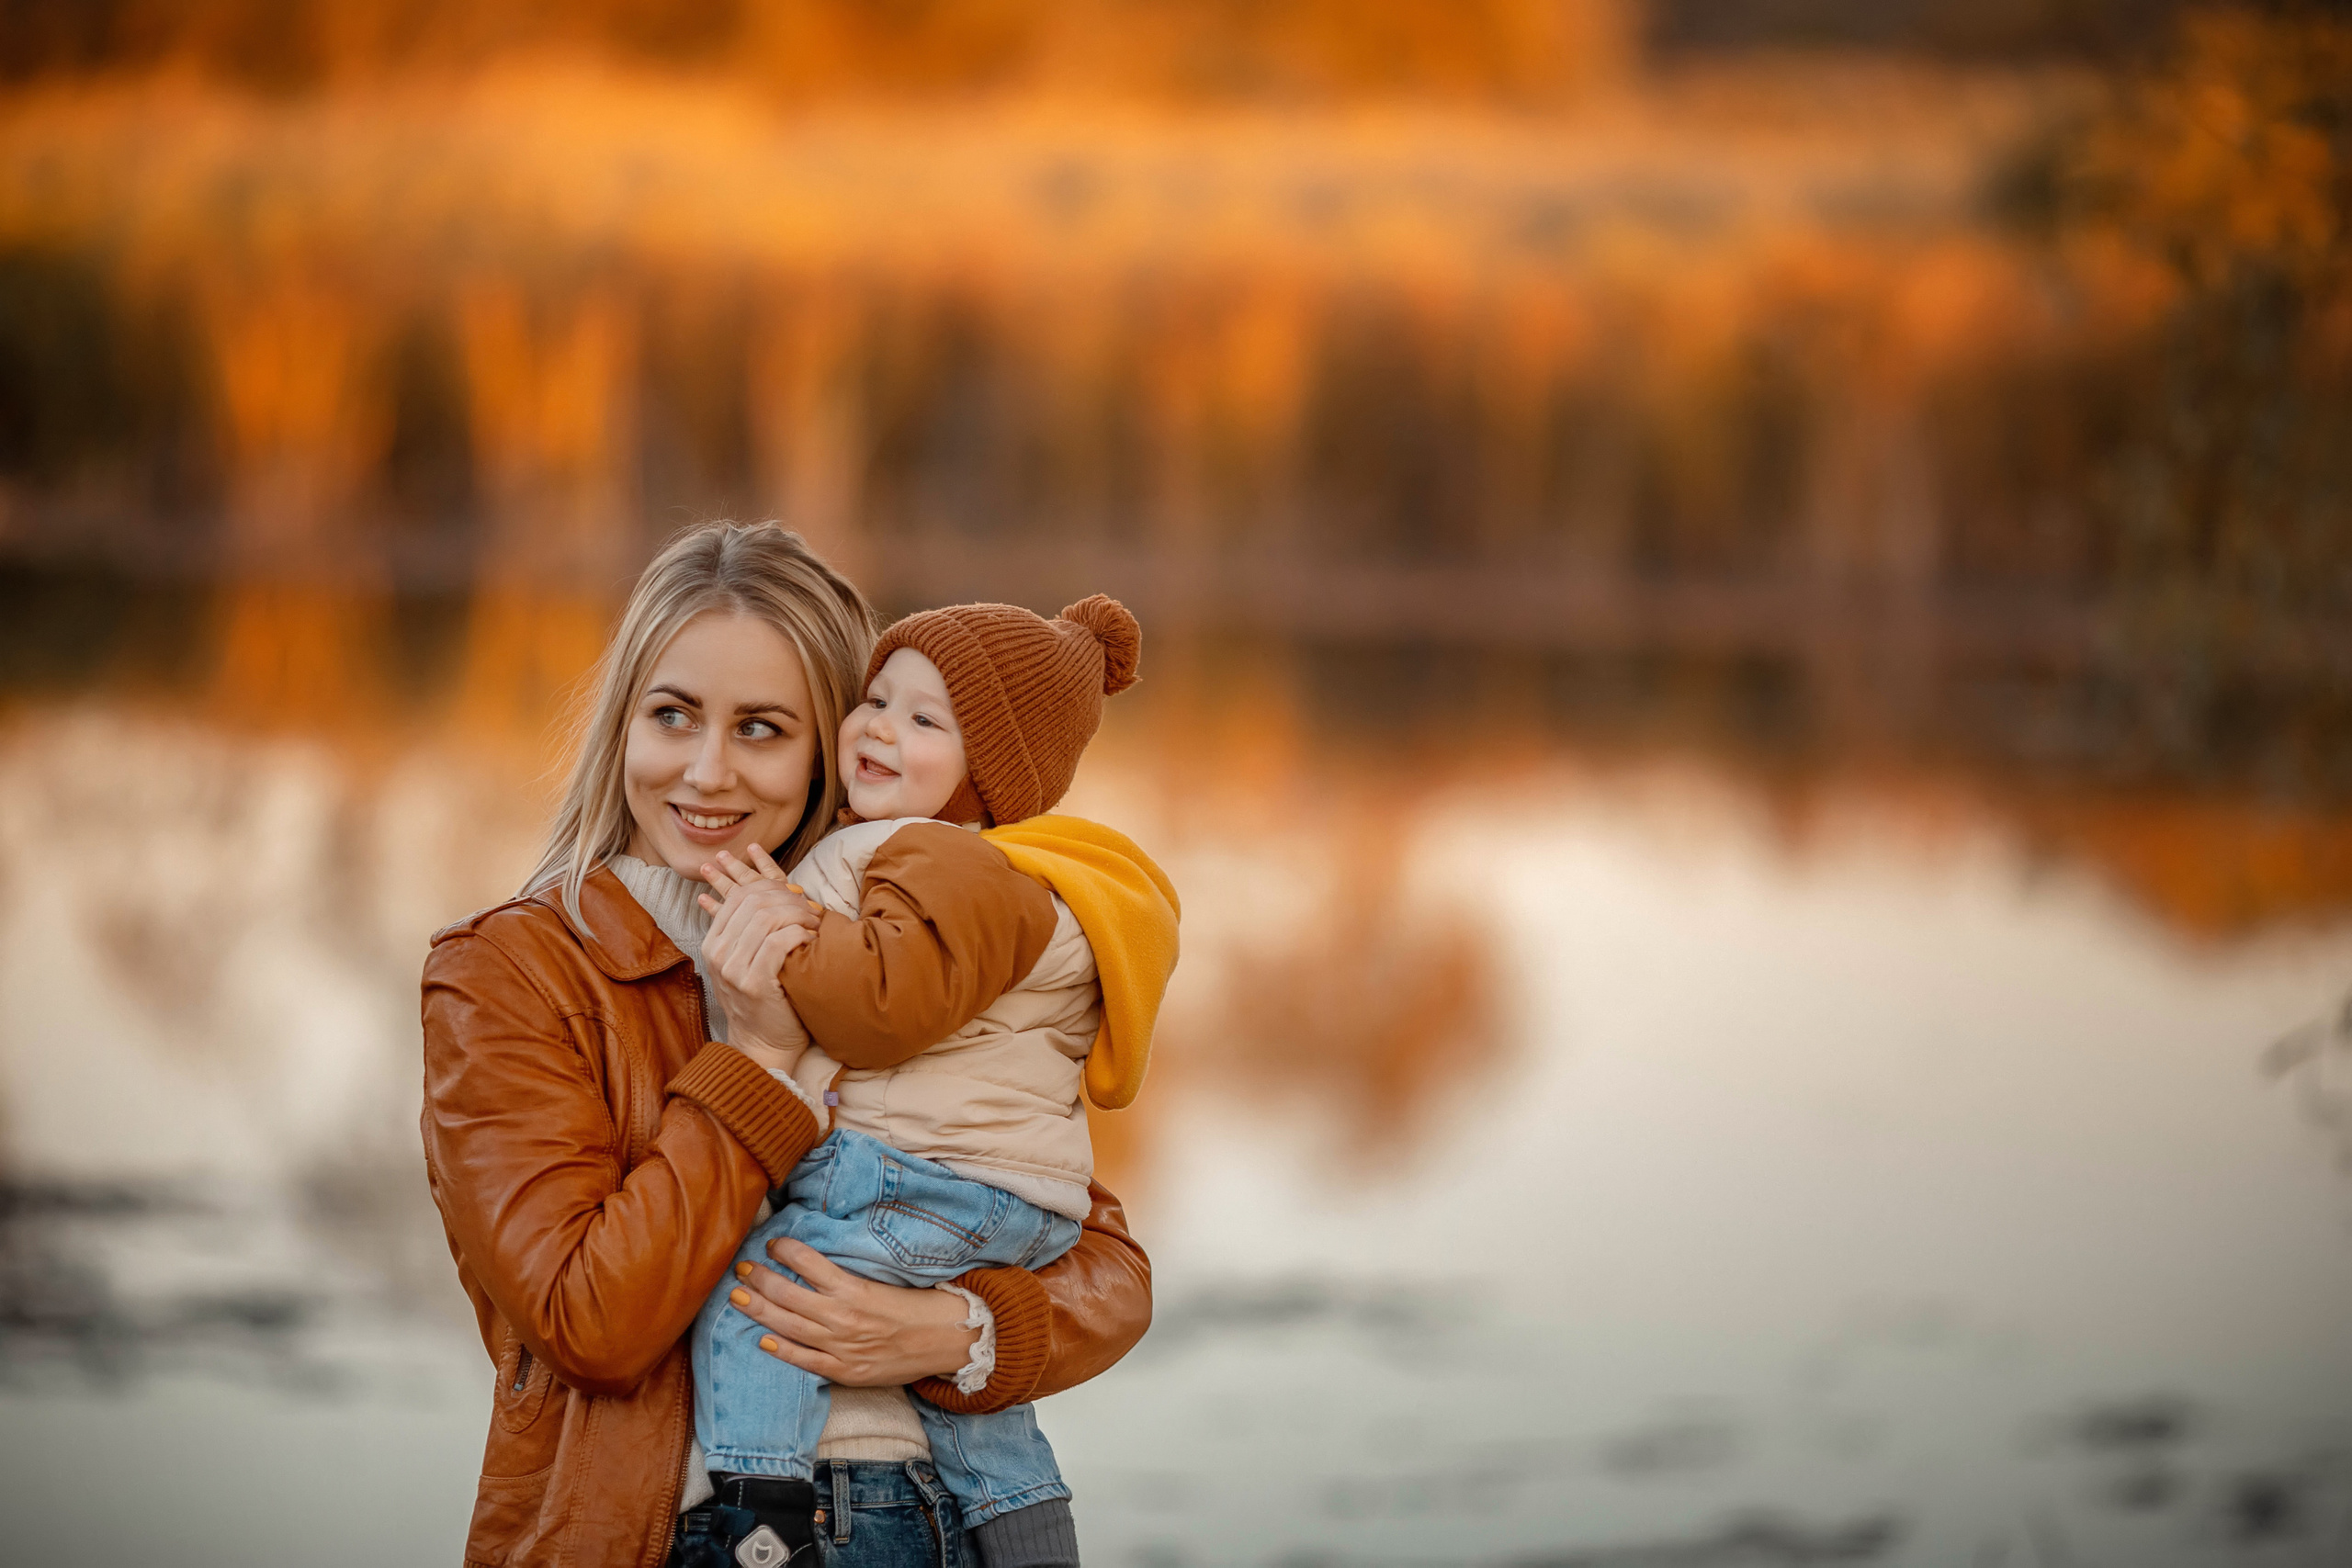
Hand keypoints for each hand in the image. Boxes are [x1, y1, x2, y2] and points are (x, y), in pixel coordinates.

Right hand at [699, 847, 822, 1070]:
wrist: (763, 1042)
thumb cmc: (765, 998)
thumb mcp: (747, 959)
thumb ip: (752, 929)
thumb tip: (776, 889)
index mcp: (713, 943)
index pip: (740, 895)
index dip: (773, 887)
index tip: (797, 896)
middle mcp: (718, 954)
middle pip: (754, 901)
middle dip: (789, 899)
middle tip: (811, 910)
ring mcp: (733, 969)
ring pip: (767, 918)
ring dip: (798, 915)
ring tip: (814, 925)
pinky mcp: (754, 984)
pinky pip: (778, 942)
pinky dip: (799, 935)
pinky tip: (810, 941)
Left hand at [725, 1237, 978, 1386]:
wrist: (945, 1340)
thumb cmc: (917, 1306)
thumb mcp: (882, 1282)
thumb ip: (847, 1278)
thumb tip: (815, 1263)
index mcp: (853, 1288)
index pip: (808, 1263)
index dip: (785, 1251)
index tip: (772, 1244)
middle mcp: (842, 1317)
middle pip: (788, 1295)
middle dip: (760, 1279)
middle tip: (741, 1267)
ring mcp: (841, 1347)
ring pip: (788, 1325)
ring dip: (759, 1309)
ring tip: (738, 1296)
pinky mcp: (845, 1371)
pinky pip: (806, 1360)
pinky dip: (783, 1350)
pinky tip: (763, 1339)